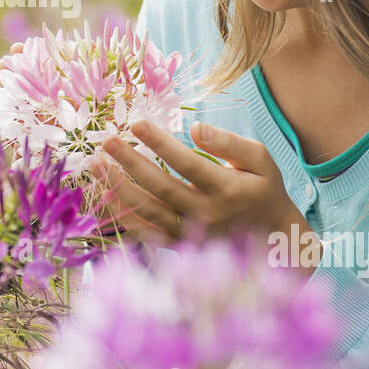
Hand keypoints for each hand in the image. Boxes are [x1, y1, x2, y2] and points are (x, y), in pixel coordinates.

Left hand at [98, 119, 318, 268]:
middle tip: (106, 141)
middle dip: (129, 162)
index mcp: (226, 188)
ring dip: (118, 188)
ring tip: (96, 166)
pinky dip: (125, 218)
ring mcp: (192, 233)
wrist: (271, 235)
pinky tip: (106, 197)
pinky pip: (148, 234)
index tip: (136, 123)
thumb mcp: (260, 158)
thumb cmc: (262, 187)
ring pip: (148, 211)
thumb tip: (196, 128)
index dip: (160, 143)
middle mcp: (206, 213)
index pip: (186, 163)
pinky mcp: (182, 245)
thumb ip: (229, 142)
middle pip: (160, 187)